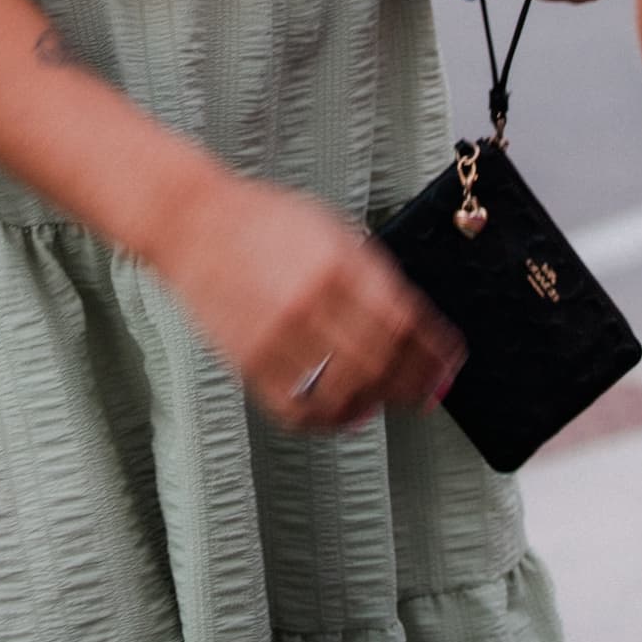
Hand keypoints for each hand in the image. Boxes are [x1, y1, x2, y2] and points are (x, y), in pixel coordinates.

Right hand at [157, 173, 465, 431]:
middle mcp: (312, 300)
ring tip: (385, 401)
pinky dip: (328, 420)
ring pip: (345, 391)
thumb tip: (412, 320)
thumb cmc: (262, 221)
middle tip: (427, 393)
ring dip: (375, 403)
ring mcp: (279, 333)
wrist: (194, 222)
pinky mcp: (249, 359)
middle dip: (413, 384)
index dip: (433, 352)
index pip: (405, 321)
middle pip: (382, 362)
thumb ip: (372, 273)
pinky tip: (343, 413)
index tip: (447, 365)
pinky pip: (298, 408)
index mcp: (340, 263)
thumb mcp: (332, 229)